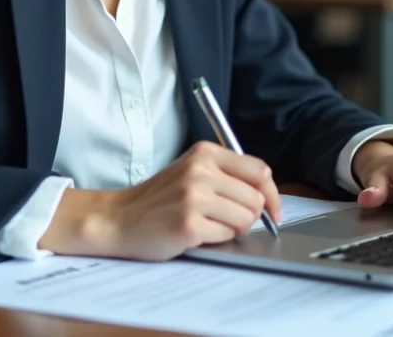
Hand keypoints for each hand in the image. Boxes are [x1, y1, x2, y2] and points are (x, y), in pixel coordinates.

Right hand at [44, 140, 281, 261]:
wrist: (119, 218)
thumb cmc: (159, 198)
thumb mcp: (191, 171)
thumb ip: (226, 175)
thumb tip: (267, 194)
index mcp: (205, 153)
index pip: (259, 170)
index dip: (272, 194)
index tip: (273, 210)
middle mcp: (200, 171)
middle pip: (256, 197)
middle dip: (251, 215)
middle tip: (232, 221)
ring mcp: (194, 198)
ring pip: (245, 218)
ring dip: (234, 228)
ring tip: (211, 225)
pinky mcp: (189, 225)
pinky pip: (226, 236)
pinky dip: (217, 239)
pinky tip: (196, 233)